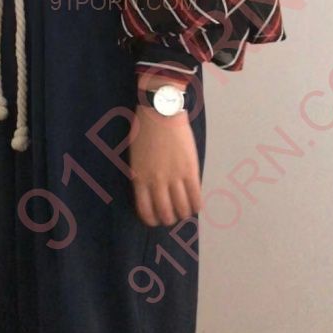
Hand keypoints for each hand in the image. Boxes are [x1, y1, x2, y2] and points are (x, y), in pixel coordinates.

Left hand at [128, 105, 201, 226]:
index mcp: (139, 178)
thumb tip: (151, 191)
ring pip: (182, 208)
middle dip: (169, 218)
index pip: (145, 211)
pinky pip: (196, 197)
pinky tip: (196, 204)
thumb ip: (142, 175)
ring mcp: (174, 177)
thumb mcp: (135, 156)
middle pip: (165, 213)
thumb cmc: (144, 129)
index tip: (156, 219)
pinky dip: (197, 205)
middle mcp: (156, 182)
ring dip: (184, 213)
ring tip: (185, 210)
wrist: (160, 112)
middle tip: (172, 215)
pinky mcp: (190, 171)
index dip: (152, 219)